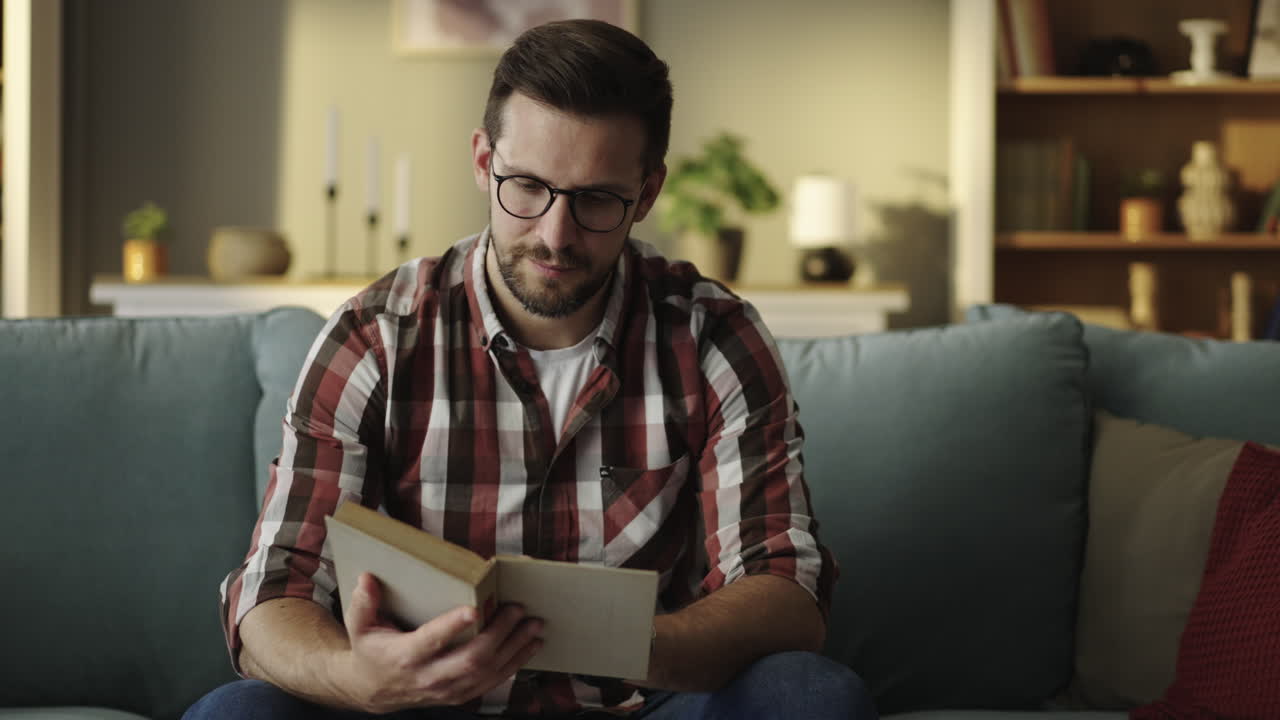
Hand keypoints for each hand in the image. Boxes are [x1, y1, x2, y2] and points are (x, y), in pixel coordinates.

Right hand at [337, 572, 543, 712]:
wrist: (373, 690)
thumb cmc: (371, 650)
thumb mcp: (359, 626)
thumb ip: (363, 603)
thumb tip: (367, 578)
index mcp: (404, 656)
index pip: (431, 641)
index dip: (452, 626)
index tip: (473, 609)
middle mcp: (428, 677)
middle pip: (470, 659)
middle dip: (499, 634)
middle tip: (518, 610)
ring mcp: (446, 690)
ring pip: (487, 672)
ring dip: (514, 648)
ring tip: (534, 625)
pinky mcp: (460, 695)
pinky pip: (492, 682)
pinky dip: (515, 664)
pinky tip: (530, 646)